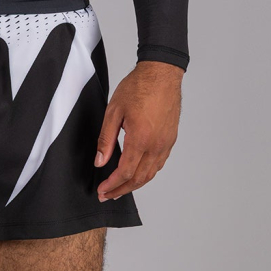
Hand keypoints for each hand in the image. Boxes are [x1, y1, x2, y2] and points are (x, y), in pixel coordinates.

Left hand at [94, 60, 183, 200]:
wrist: (161, 74)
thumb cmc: (138, 87)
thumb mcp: (114, 110)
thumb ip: (106, 138)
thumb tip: (100, 161)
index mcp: (141, 138)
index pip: (125, 172)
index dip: (112, 185)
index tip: (102, 191)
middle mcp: (156, 145)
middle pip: (139, 178)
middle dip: (122, 190)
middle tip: (108, 196)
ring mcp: (166, 143)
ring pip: (151, 174)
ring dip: (135, 185)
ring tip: (121, 189)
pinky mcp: (170, 139)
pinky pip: (159, 164)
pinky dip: (147, 173)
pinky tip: (138, 173)